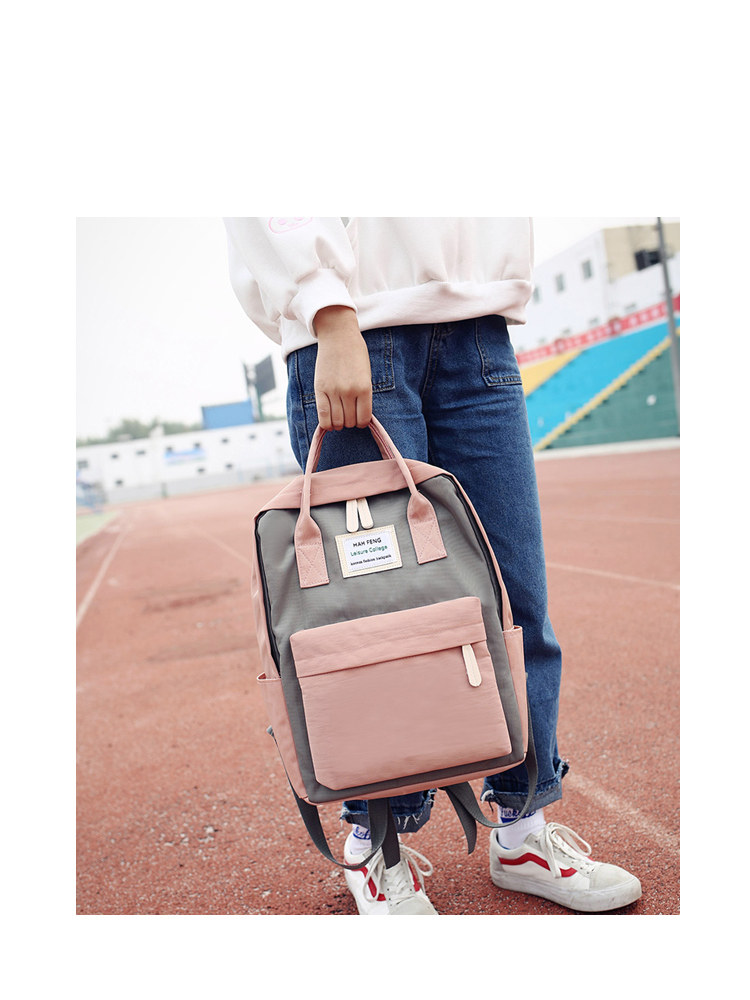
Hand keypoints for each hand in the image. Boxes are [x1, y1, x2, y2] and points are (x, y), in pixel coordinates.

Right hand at [312, 305, 372, 429]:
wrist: (338, 336)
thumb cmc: (355, 355)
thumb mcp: (366, 375)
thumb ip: (363, 396)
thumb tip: (358, 418)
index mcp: (364, 388)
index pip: (363, 419)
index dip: (362, 422)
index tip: (359, 418)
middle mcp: (349, 391)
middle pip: (349, 421)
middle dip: (350, 422)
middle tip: (349, 415)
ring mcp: (333, 391)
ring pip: (336, 421)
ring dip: (339, 423)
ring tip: (339, 416)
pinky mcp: (319, 389)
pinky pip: (322, 416)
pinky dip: (326, 423)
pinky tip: (329, 421)